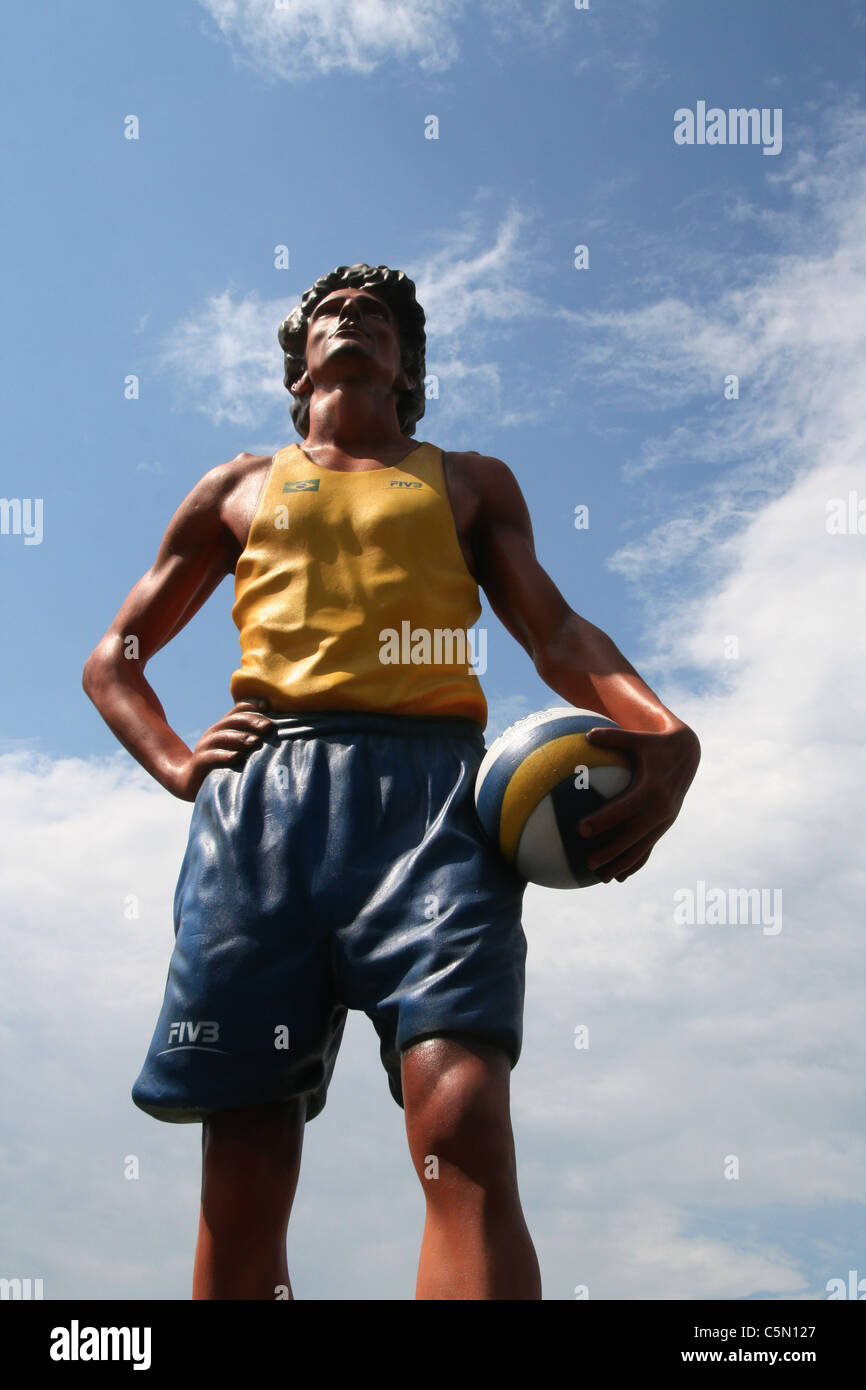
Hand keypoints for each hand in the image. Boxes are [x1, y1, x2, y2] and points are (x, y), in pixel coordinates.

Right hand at [174, 699, 273, 800]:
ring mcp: (205, 747)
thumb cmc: (221, 764)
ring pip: (222, 737)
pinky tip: (237, 758)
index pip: (237, 710)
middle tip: (268, 727)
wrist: (190, 781)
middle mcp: (213, 733)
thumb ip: (251, 739)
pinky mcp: (200, 762)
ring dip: (240, 738)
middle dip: (251, 721)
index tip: (268, 706)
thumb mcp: (234, 748)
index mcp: (223, 727)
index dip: (252, 705)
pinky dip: (225, 756)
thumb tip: (277, 733)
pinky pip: (211, 757)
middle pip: (232, 721)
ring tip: (255, 742)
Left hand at [578, 722, 700, 882]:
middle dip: (611, 852)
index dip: (603, 820)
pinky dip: (635, 863)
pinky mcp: (665, 825)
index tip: (581, 829)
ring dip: (623, 864)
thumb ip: (613, 737)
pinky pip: (649, 847)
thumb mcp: (637, 737)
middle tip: (587, 862)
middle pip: (632, 836)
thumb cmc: (654, 744)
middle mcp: (660, 809)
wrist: (687, 754)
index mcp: (651, 789)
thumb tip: (587, 734)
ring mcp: (665, 820)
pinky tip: (619, 877)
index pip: (623, 809)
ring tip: (601, 878)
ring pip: (642, 848)